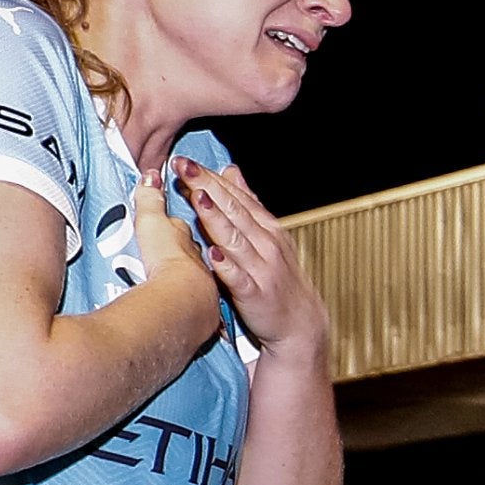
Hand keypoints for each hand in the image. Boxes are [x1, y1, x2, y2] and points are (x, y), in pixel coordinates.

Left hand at [173, 157, 332, 357]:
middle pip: (233, 210)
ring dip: (216, 218)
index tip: (185, 161)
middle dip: (207, 187)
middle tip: (183, 167)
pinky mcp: (256, 295)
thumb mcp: (269, 236)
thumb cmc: (279, 279)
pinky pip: (239, 278)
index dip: (210, 177)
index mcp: (267, 228)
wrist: (301, 324)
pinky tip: (213, 253)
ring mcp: (262, 269)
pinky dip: (227, 265)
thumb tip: (230, 171)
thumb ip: (247, 203)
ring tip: (197, 198)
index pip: (235, 196)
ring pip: (235, 239)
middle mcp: (266, 244)